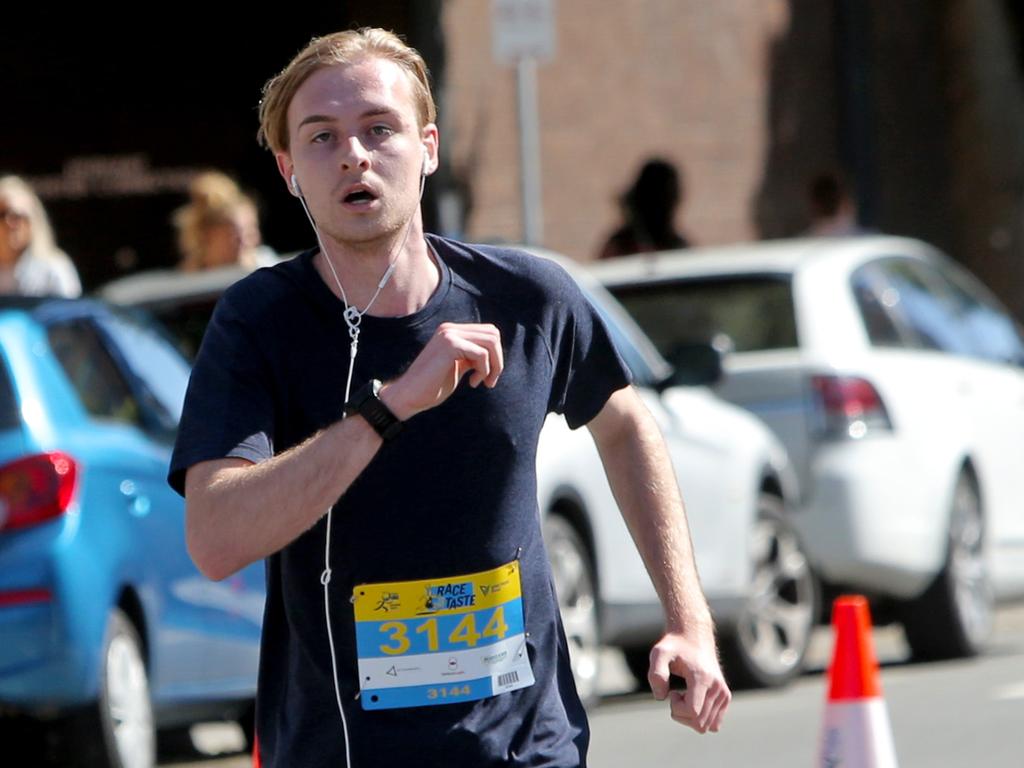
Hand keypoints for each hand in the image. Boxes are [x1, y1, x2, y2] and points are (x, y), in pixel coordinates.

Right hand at [380, 323, 502, 419]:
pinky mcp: (450, 345)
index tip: (487, 376)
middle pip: (493, 333)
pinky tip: (473, 383)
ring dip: (494, 365)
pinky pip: (482, 354)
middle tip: (489, 381)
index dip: (495, 354)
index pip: (488, 332)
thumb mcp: (458, 367)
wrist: (408, 396)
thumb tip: (495, 354)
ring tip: (483, 382)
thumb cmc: (432, 386)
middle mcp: (450, 328)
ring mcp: (449, 334)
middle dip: (498, 359)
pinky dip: (484, 371)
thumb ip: (472, 357)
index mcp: (451, 332)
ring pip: (491, 341)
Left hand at [647, 631, 730, 733]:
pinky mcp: (725, 697)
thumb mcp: (659, 653)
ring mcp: (724, 694)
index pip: (692, 712)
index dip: (676, 708)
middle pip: (699, 723)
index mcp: (703, 678)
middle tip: (675, 694)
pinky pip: (713, 724)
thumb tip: (661, 697)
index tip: (672, 692)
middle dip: (681, 714)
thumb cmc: (674, 646)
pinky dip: (699, 718)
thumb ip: (656, 674)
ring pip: (706, 726)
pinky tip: (692, 699)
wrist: (694, 636)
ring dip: (689, 716)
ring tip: (685, 696)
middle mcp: (718, 688)